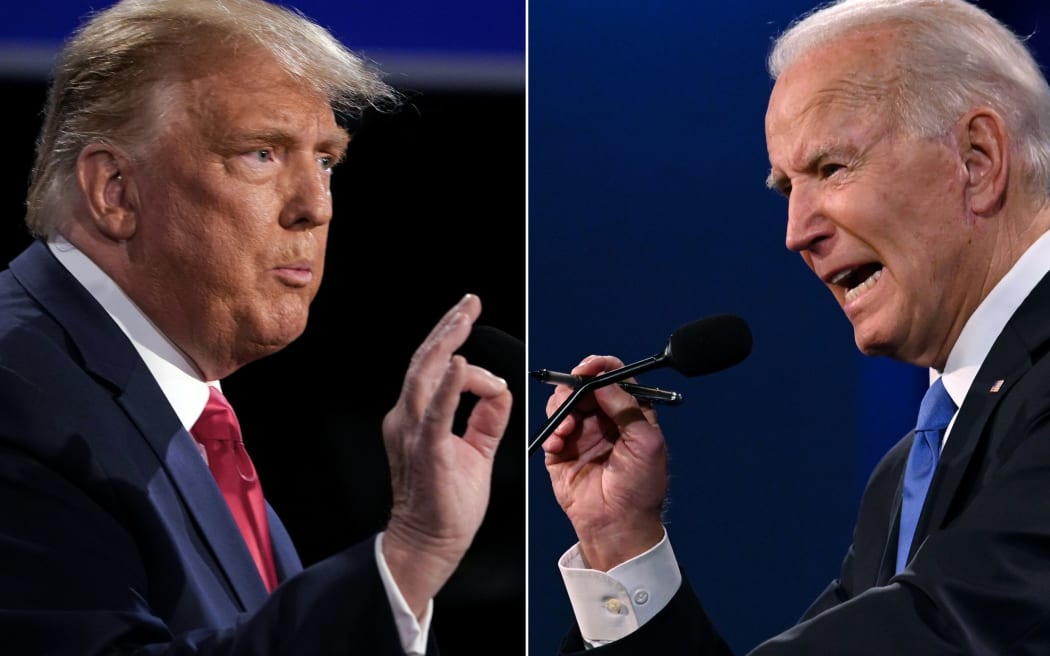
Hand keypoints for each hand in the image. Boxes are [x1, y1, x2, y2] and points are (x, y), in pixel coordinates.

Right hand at [380, 293, 512, 616]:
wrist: (429, 543)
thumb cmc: (447, 503)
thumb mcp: (475, 450)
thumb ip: (486, 418)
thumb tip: (500, 388)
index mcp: (416, 417)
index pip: (435, 370)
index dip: (456, 347)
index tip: (474, 329)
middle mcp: (407, 417)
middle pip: (425, 361)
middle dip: (449, 327)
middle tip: (469, 302)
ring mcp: (413, 432)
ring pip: (425, 374)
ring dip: (447, 342)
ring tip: (464, 317)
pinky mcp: (426, 450)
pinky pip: (436, 412)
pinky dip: (448, 386)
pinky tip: (460, 364)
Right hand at [543, 355, 667, 570]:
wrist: (618, 525)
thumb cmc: (641, 489)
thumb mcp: (646, 441)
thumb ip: (626, 406)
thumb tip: (604, 380)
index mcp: (630, 415)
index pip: (615, 379)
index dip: (601, 368)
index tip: (589, 368)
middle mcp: (604, 421)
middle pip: (584, 386)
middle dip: (575, 387)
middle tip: (573, 394)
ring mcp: (581, 435)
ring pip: (564, 403)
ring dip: (561, 408)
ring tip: (567, 427)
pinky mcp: (561, 452)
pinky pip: (550, 429)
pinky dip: (551, 431)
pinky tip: (559, 443)